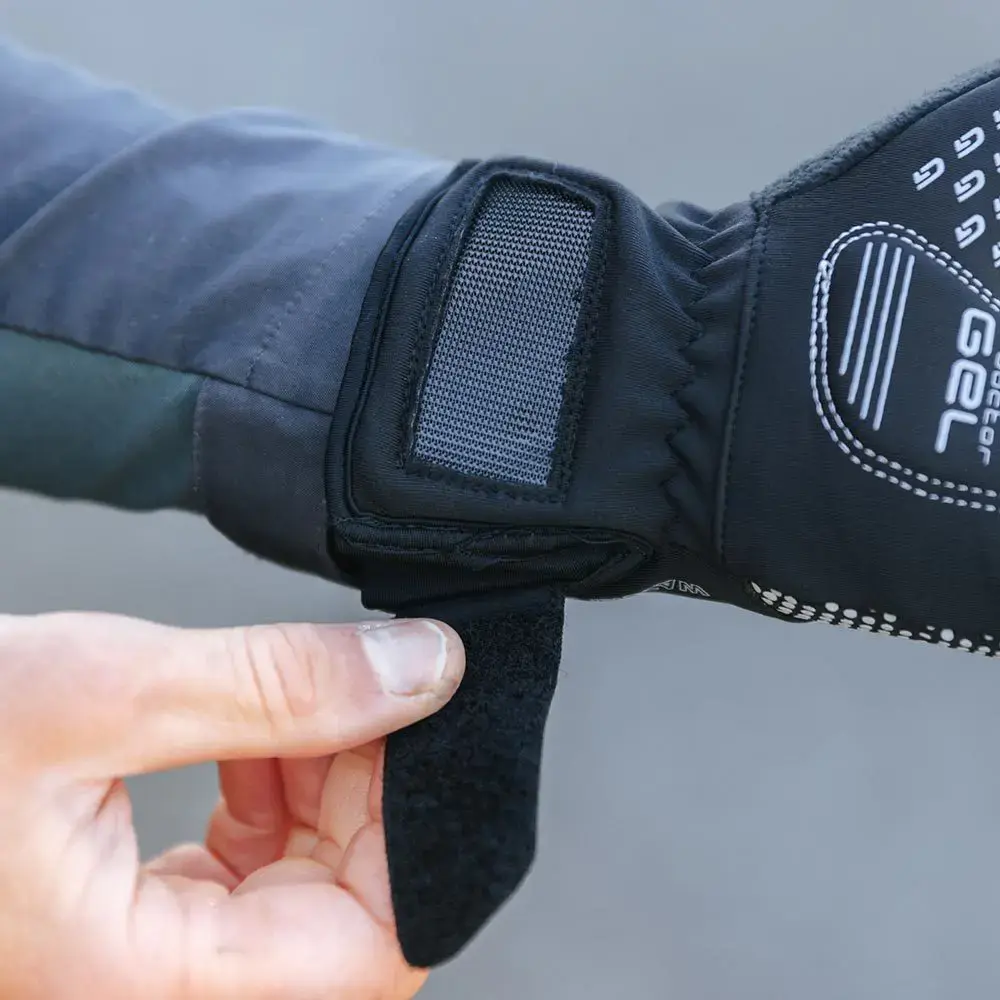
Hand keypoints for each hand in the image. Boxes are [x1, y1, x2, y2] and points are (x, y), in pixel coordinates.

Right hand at [0, 611, 463, 998]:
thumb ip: (281, 685)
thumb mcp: (103, 689)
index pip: (371, 951)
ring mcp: (143, 962)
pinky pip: (253, 870)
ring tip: (298, 702)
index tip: (418, 726)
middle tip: (361, 693)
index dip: (416, 835)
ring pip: (309, 889)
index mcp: (136, 989)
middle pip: (350, 917)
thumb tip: (424, 670)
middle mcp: (148, 996)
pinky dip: (276, 790)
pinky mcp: (137, 914)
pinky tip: (257, 732)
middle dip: (371, 795)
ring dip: (326, 786)